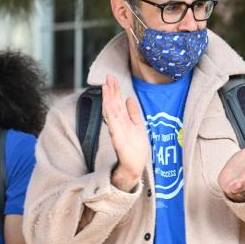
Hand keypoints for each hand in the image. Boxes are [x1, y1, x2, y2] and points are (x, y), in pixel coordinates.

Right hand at [102, 75, 148, 191]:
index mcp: (124, 121)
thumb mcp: (138, 126)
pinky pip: (113, 124)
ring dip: (109, 99)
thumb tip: (130, 98)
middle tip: (108, 77)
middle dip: (112, 91)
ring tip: (106, 86)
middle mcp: (119, 124)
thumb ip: (133, 113)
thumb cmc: (135, 148)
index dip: (116, 91)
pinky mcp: (118, 139)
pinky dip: (110, 114)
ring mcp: (118, 131)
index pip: (118, 103)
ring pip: (112, 112)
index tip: (112, 78)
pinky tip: (108, 104)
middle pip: (114, 104)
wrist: (134, 166)